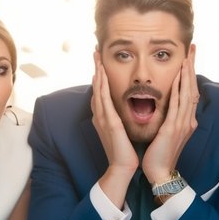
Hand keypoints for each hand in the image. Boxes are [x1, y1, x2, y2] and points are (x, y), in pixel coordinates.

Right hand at [91, 57, 139, 175]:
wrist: (121, 168)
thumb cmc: (123, 152)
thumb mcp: (120, 132)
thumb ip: (118, 121)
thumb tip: (121, 113)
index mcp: (104, 117)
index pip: (100, 92)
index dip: (99, 77)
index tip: (100, 62)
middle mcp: (100, 115)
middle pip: (97, 87)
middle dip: (96, 69)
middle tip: (95, 51)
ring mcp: (103, 118)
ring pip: (98, 90)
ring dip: (97, 72)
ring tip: (96, 57)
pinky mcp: (109, 122)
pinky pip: (104, 100)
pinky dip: (101, 86)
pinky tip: (101, 75)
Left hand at [142, 54, 198, 183]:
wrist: (160, 173)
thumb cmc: (160, 155)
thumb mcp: (167, 134)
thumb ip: (170, 120)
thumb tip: (167, 108)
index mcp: (186, 121)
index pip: (190, 92)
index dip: (190, 74)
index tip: (189, 58)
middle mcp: (188, 120)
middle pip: (193, 88)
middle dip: (192, 67)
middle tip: (192, 49)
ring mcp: (182, 124)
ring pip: (188, 93)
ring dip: (188, 74)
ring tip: (187, 57)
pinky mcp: (173, 129)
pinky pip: (178, 105)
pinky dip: (179, 89)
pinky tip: (179, 77)